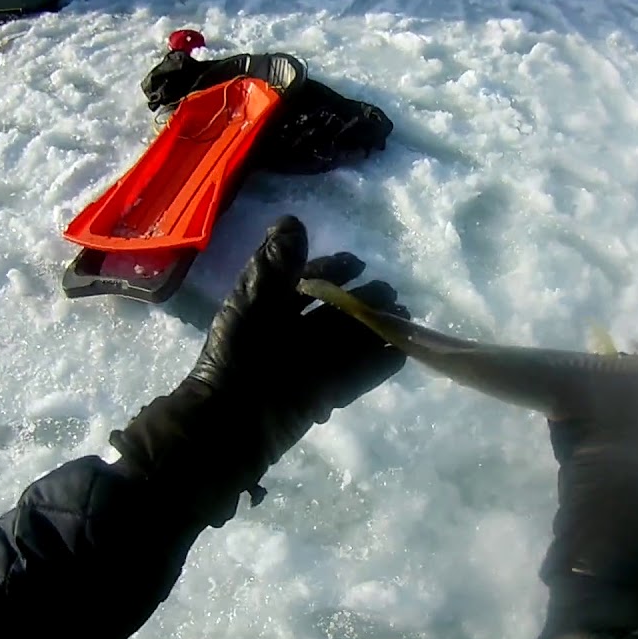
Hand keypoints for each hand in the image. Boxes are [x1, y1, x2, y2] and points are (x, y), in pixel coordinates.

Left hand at [187, 214, 408, 464]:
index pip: (305, 284)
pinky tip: (400, 352)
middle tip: (391, 293)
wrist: (234, 417)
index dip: (331, 270)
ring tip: (403, 317)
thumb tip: (293, 221)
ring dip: (376, 329)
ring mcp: (309, 367)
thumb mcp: (254, 297)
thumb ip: (276, 261)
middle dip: (363, 301)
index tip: (358, 263)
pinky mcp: (324, 395)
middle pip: (334, 314)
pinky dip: (378, 364)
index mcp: (270, 311)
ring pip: (349, 342)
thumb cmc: (241, 352)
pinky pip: (357, 376)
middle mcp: (292, 336)